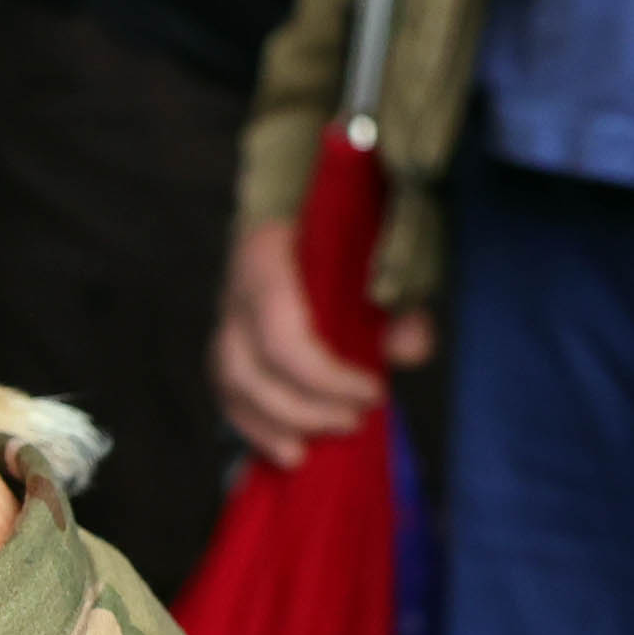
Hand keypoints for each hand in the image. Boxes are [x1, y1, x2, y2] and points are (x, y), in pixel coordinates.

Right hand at [209, 217, 434, 466]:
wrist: (321, 182)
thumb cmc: (363, 206)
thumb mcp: (398, 229)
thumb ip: (405, 285)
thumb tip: (407, 350)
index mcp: (268, 251)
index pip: (279, 331)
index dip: (325, 375)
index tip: (375, 391)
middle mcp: (236, 285)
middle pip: (244, 366)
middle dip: (300, 406)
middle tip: (354, 422)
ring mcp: (228, 310)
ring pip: (227, 380)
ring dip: (267, 424)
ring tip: (307, 453)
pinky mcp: (232, 333)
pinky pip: (226, 386)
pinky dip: (251, 423)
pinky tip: (285, 447)